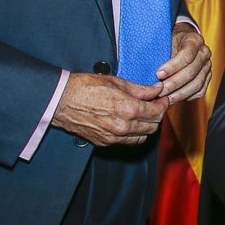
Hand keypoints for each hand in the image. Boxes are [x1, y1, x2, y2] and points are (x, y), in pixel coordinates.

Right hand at [51, 73, 169, 146]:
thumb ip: (140, 89)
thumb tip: (157, 89)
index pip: (157, 112)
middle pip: (153, 126)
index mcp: (128, 109)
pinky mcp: (105, 142)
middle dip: (157, 115)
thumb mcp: (116, 82)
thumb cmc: (85, 87)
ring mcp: (114, 137)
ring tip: (143, 114)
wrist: (60, 101)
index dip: (163, 104)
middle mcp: (123, 126)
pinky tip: (129, 122)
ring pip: (142, 137)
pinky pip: (127, 141)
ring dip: (146, 126)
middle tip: (154, 105)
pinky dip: (133, 134)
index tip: (162, 98)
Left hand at [156, 23, 210, 104]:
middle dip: (174, 83)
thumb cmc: (170, 41)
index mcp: (194, 40)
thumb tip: (146, 68)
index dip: (172, 67)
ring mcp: (207, 66)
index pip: (186, 55)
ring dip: (179, 93)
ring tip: (165, 98)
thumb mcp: (164, 40)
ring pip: (197, 84)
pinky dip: (187, 96)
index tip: (158, 74)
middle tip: (160, 90)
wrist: (181, 42)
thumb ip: (160, 52)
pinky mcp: (207, 78)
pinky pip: (200, 91)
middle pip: (191, 71)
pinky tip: (174, 98)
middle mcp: (204, 53)